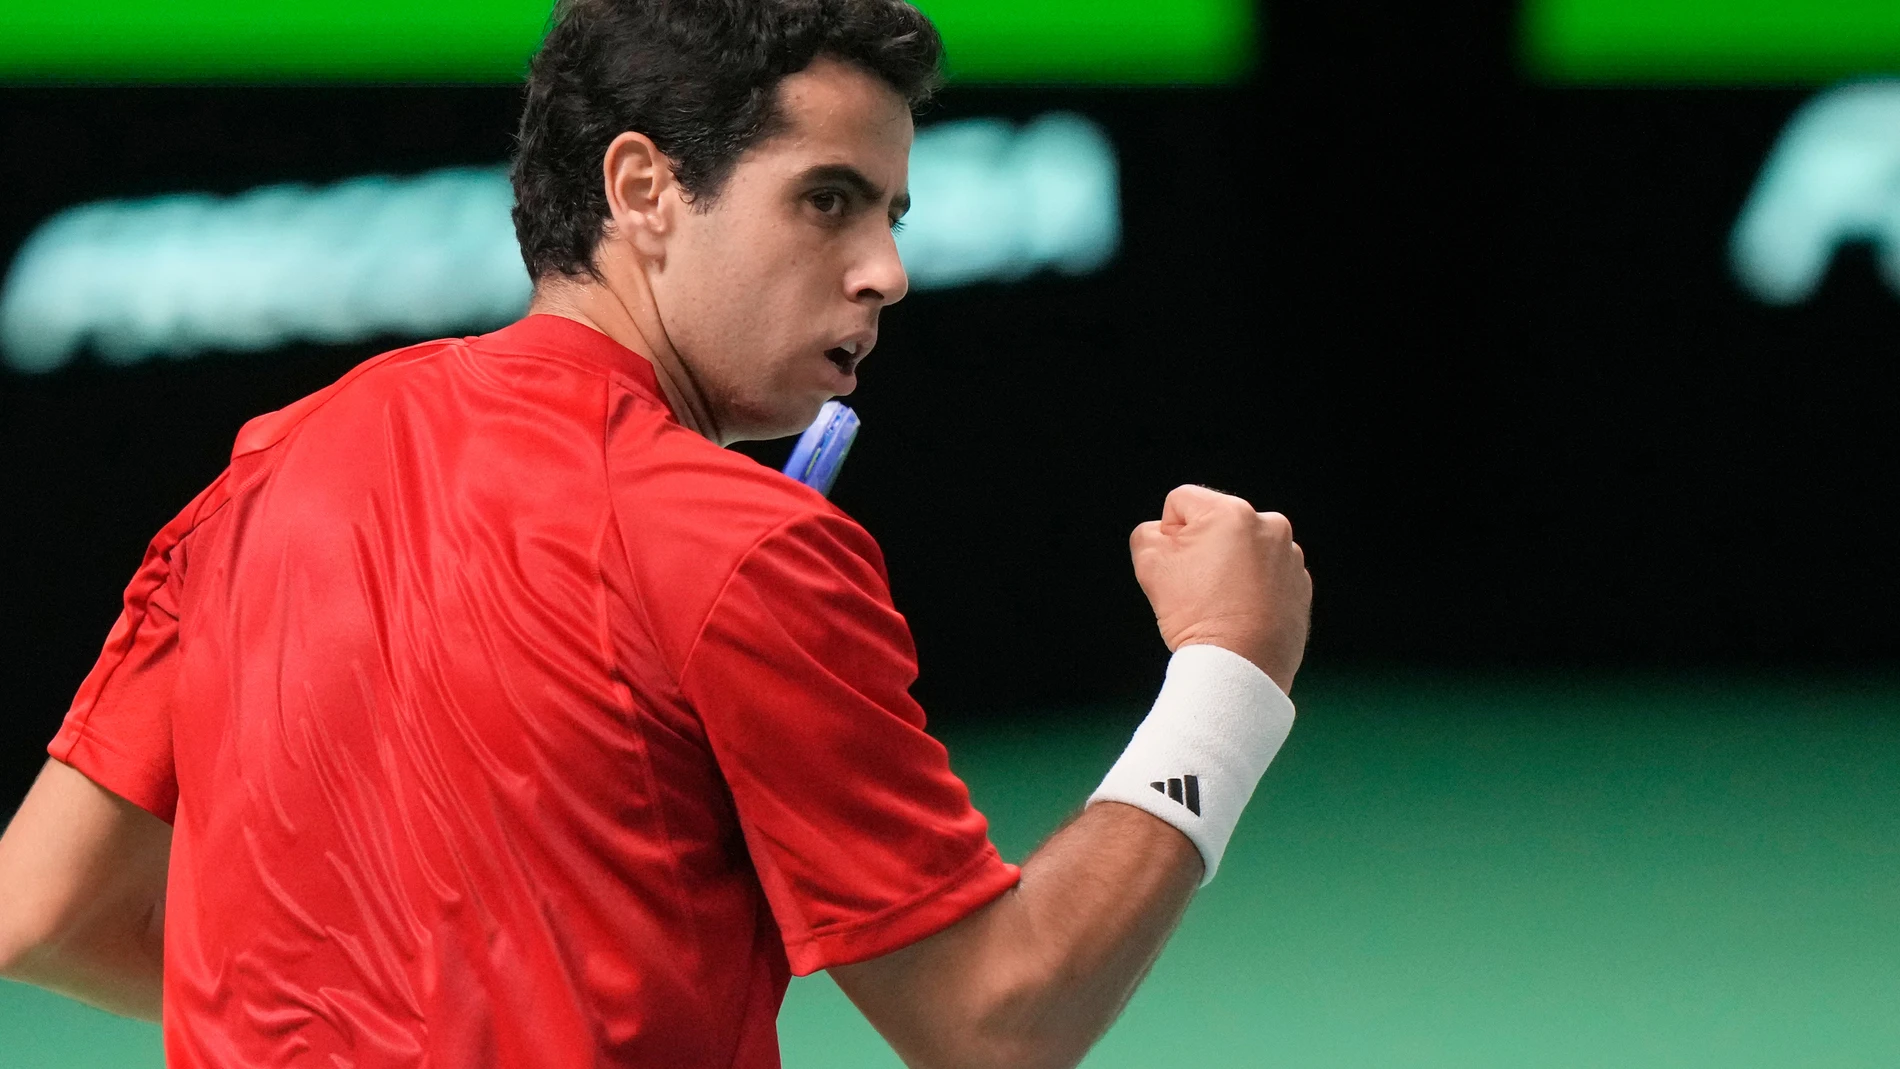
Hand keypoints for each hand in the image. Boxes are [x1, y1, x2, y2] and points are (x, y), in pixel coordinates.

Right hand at [1129, 485, 1311, 692]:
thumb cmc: (1195, 614)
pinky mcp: (1300, 585)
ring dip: (1229, 568)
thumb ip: (1149, 533)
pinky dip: (1252, 589)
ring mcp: (1290, 556)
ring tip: (1221, 604)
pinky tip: (1241, 614)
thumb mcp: (1150, 564)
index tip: (1176, 568)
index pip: (1181, 503)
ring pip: (1242, 550)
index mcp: (1233, 512)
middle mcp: (1269, 525)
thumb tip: (1164, 532)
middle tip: (1196, 589)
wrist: (1241, 667)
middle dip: (1202, 550)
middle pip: (1216, 526)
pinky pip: (1266, 575)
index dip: (1167, 534)